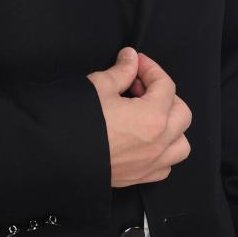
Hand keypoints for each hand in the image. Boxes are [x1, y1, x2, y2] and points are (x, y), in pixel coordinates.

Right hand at [86, 48, 191, 188]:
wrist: (56, 155)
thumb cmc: (77, 122)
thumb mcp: (99, 86)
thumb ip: (121, 71)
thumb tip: (130, 59)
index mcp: (152, 118)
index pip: (166, 85)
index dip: (151, 68)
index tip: (136, 63)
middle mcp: (158, 144)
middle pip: (181, 113)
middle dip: (165, 95)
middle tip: (140, 86)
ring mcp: (150, 164)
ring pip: (180, 144)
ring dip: (170, 126)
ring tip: (148, 114)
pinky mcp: (138, 177)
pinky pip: (165, 166)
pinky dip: (162, 151)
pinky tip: (143, 139)